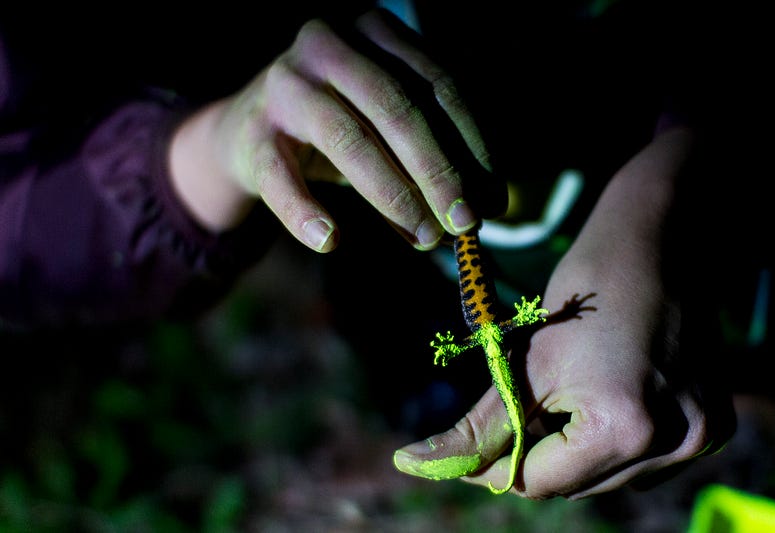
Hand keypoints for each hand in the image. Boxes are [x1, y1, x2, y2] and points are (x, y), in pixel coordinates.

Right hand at [169, 8, 504, 251]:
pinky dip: (305, 213)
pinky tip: (331, 241)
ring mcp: (284, 84)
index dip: (471, 143)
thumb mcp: (387, 123)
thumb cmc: (338, 125)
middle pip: (398, 108)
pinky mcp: (251, 132)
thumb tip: (493, 204)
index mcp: (373, 31)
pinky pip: (282, 178)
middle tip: (466, 222)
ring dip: (392, 196)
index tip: (495, 197)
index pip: (437, 84)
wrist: (248, 130)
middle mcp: (327, 45)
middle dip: (438, 171)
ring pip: (348, 139)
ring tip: (424, 238)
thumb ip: (435, 151)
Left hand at [393, 127, 735, 497]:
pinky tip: (609, 398)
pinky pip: (649, 460)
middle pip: (577, 484)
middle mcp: (675, 442)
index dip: (497, 470)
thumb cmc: (584, 292)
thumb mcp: (525, 361)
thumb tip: (421, 462)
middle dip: (539, 457)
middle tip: (520, 412)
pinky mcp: (717, 425)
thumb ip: (479, 426)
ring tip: (571, 396)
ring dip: (578, 453)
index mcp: (625, 427)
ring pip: (612, 477)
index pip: (541, 482)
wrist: (655, 243)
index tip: (469, 456)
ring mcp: (703, 436)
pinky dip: (618, 444)